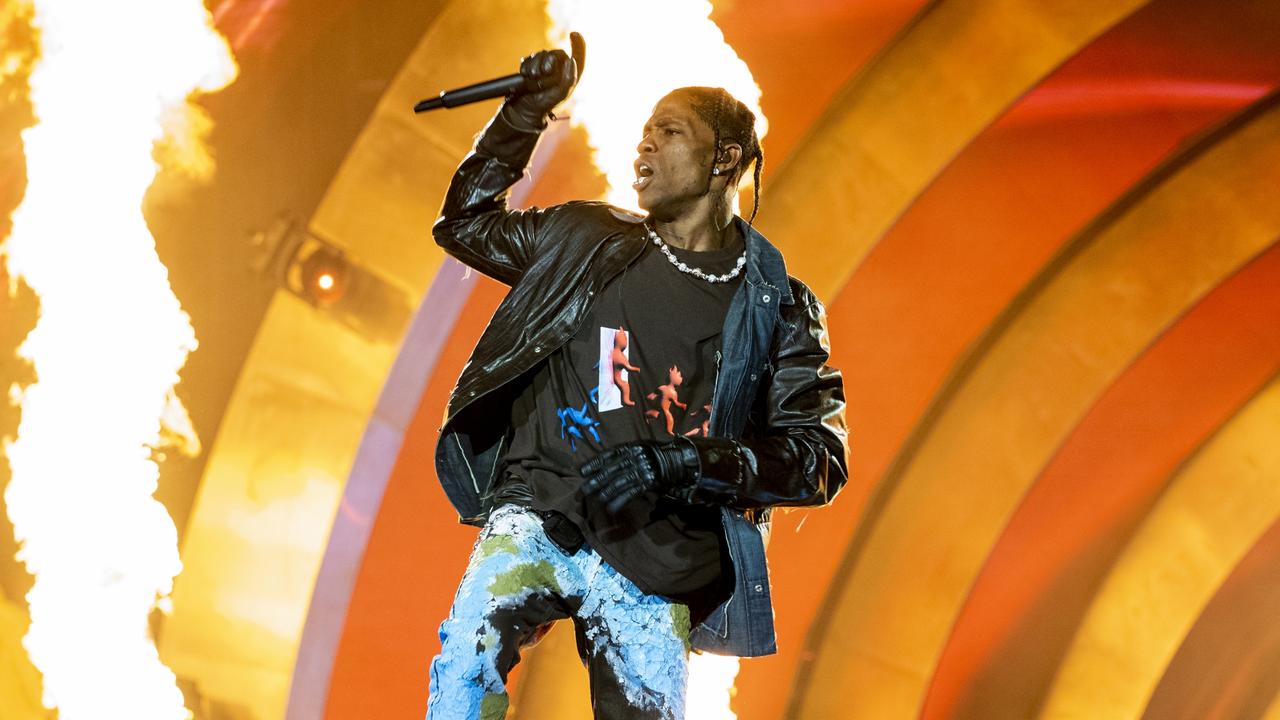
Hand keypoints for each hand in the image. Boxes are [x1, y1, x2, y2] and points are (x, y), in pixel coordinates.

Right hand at [506, 32, 582, 128]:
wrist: (526, 108)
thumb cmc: (546, 103)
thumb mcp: (561, 93)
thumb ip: (569, 78)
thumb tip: (571, 60)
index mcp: (570, 73)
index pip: (578, 55)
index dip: (578, 43)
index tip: (573, 34)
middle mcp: (559, 67)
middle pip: (555, 53)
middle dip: (546, 64)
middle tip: (542, 79)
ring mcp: (544, 65)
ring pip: (540, 55)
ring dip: (535, 68)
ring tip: (534, 82)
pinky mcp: (532, 65)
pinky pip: (529, 59)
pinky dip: (526, 68)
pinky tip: (527, 77)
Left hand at [580, 440, 699, 514]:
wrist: (679, 461)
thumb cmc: (657, 455)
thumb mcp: (641, 448)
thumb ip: (625, 455)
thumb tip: (605, 467)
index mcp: (631, 447)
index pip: (608, 455)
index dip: (594, 463)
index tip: (581, 471)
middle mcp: (635, 457)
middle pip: (610, 470)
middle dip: (595, 480)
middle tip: (583, 490)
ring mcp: (642, 469)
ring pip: (619, 482)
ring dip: (605, 492)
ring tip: (595, 499)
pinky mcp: (649, 482)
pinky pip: (631, 493)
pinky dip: (620, 501)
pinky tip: (611, 508)